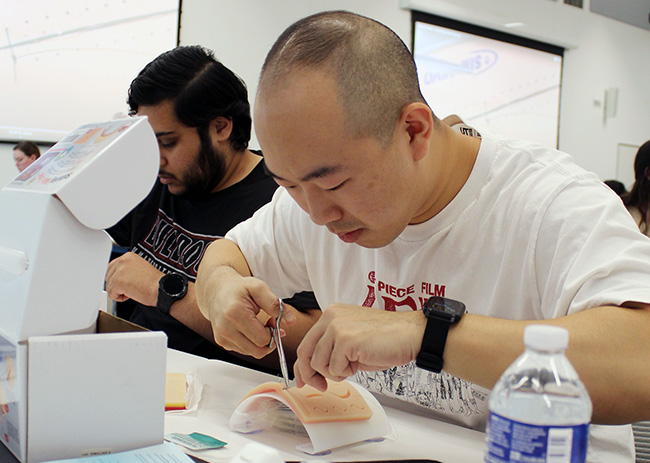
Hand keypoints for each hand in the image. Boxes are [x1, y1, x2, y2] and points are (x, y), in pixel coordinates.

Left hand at [105, 252, 162, 305]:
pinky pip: (111, 294)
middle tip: (131, 287)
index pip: (111, 267)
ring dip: (120, 292)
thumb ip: (127, 269)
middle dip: (117, 285)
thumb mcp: (140, 268)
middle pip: (108, 277)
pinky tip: (132, 295)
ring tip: (134, 290)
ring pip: (109, 286)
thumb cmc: (155, 282)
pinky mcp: (119, 282)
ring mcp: (120, 271)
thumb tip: (117, 276)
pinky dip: (120, 298)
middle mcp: (123, 261)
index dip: (117, 278)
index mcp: (129, 256)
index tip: (125, 282)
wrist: (163, 288)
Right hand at [198, 266, 295, 358]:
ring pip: (252, 353)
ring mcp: (222, 337)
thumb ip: (275, 304)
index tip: (273, 320)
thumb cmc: (239, 289)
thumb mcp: (259, 288)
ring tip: (259, 324)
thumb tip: (291, 321)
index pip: (262, 339)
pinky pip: (245, 350)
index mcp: (235, 314)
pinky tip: (251, 328)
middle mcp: (225, 328)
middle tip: (269, 323)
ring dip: (261, 342)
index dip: (273, 332)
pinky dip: (252, 342)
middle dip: (269, 339)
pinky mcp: (222, 342)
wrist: (217, 291)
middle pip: (257, 350)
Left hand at [294, 304, 425, 390]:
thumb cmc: (384, 339)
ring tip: (354, 365)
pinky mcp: (345, 340)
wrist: (408, 334)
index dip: (302, 365)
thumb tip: (311, 369)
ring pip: (319, 363)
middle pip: (306, 353)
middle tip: (320, 386)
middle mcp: (330, 317)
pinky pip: (334, 368)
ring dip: (336, 372)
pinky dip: (346, 372)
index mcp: (331, 314)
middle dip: (310, 375)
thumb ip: (330, 348)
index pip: (307, 342)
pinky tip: (360, 362)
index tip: (303, 380)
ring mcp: (337, 327)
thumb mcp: (350, 340)